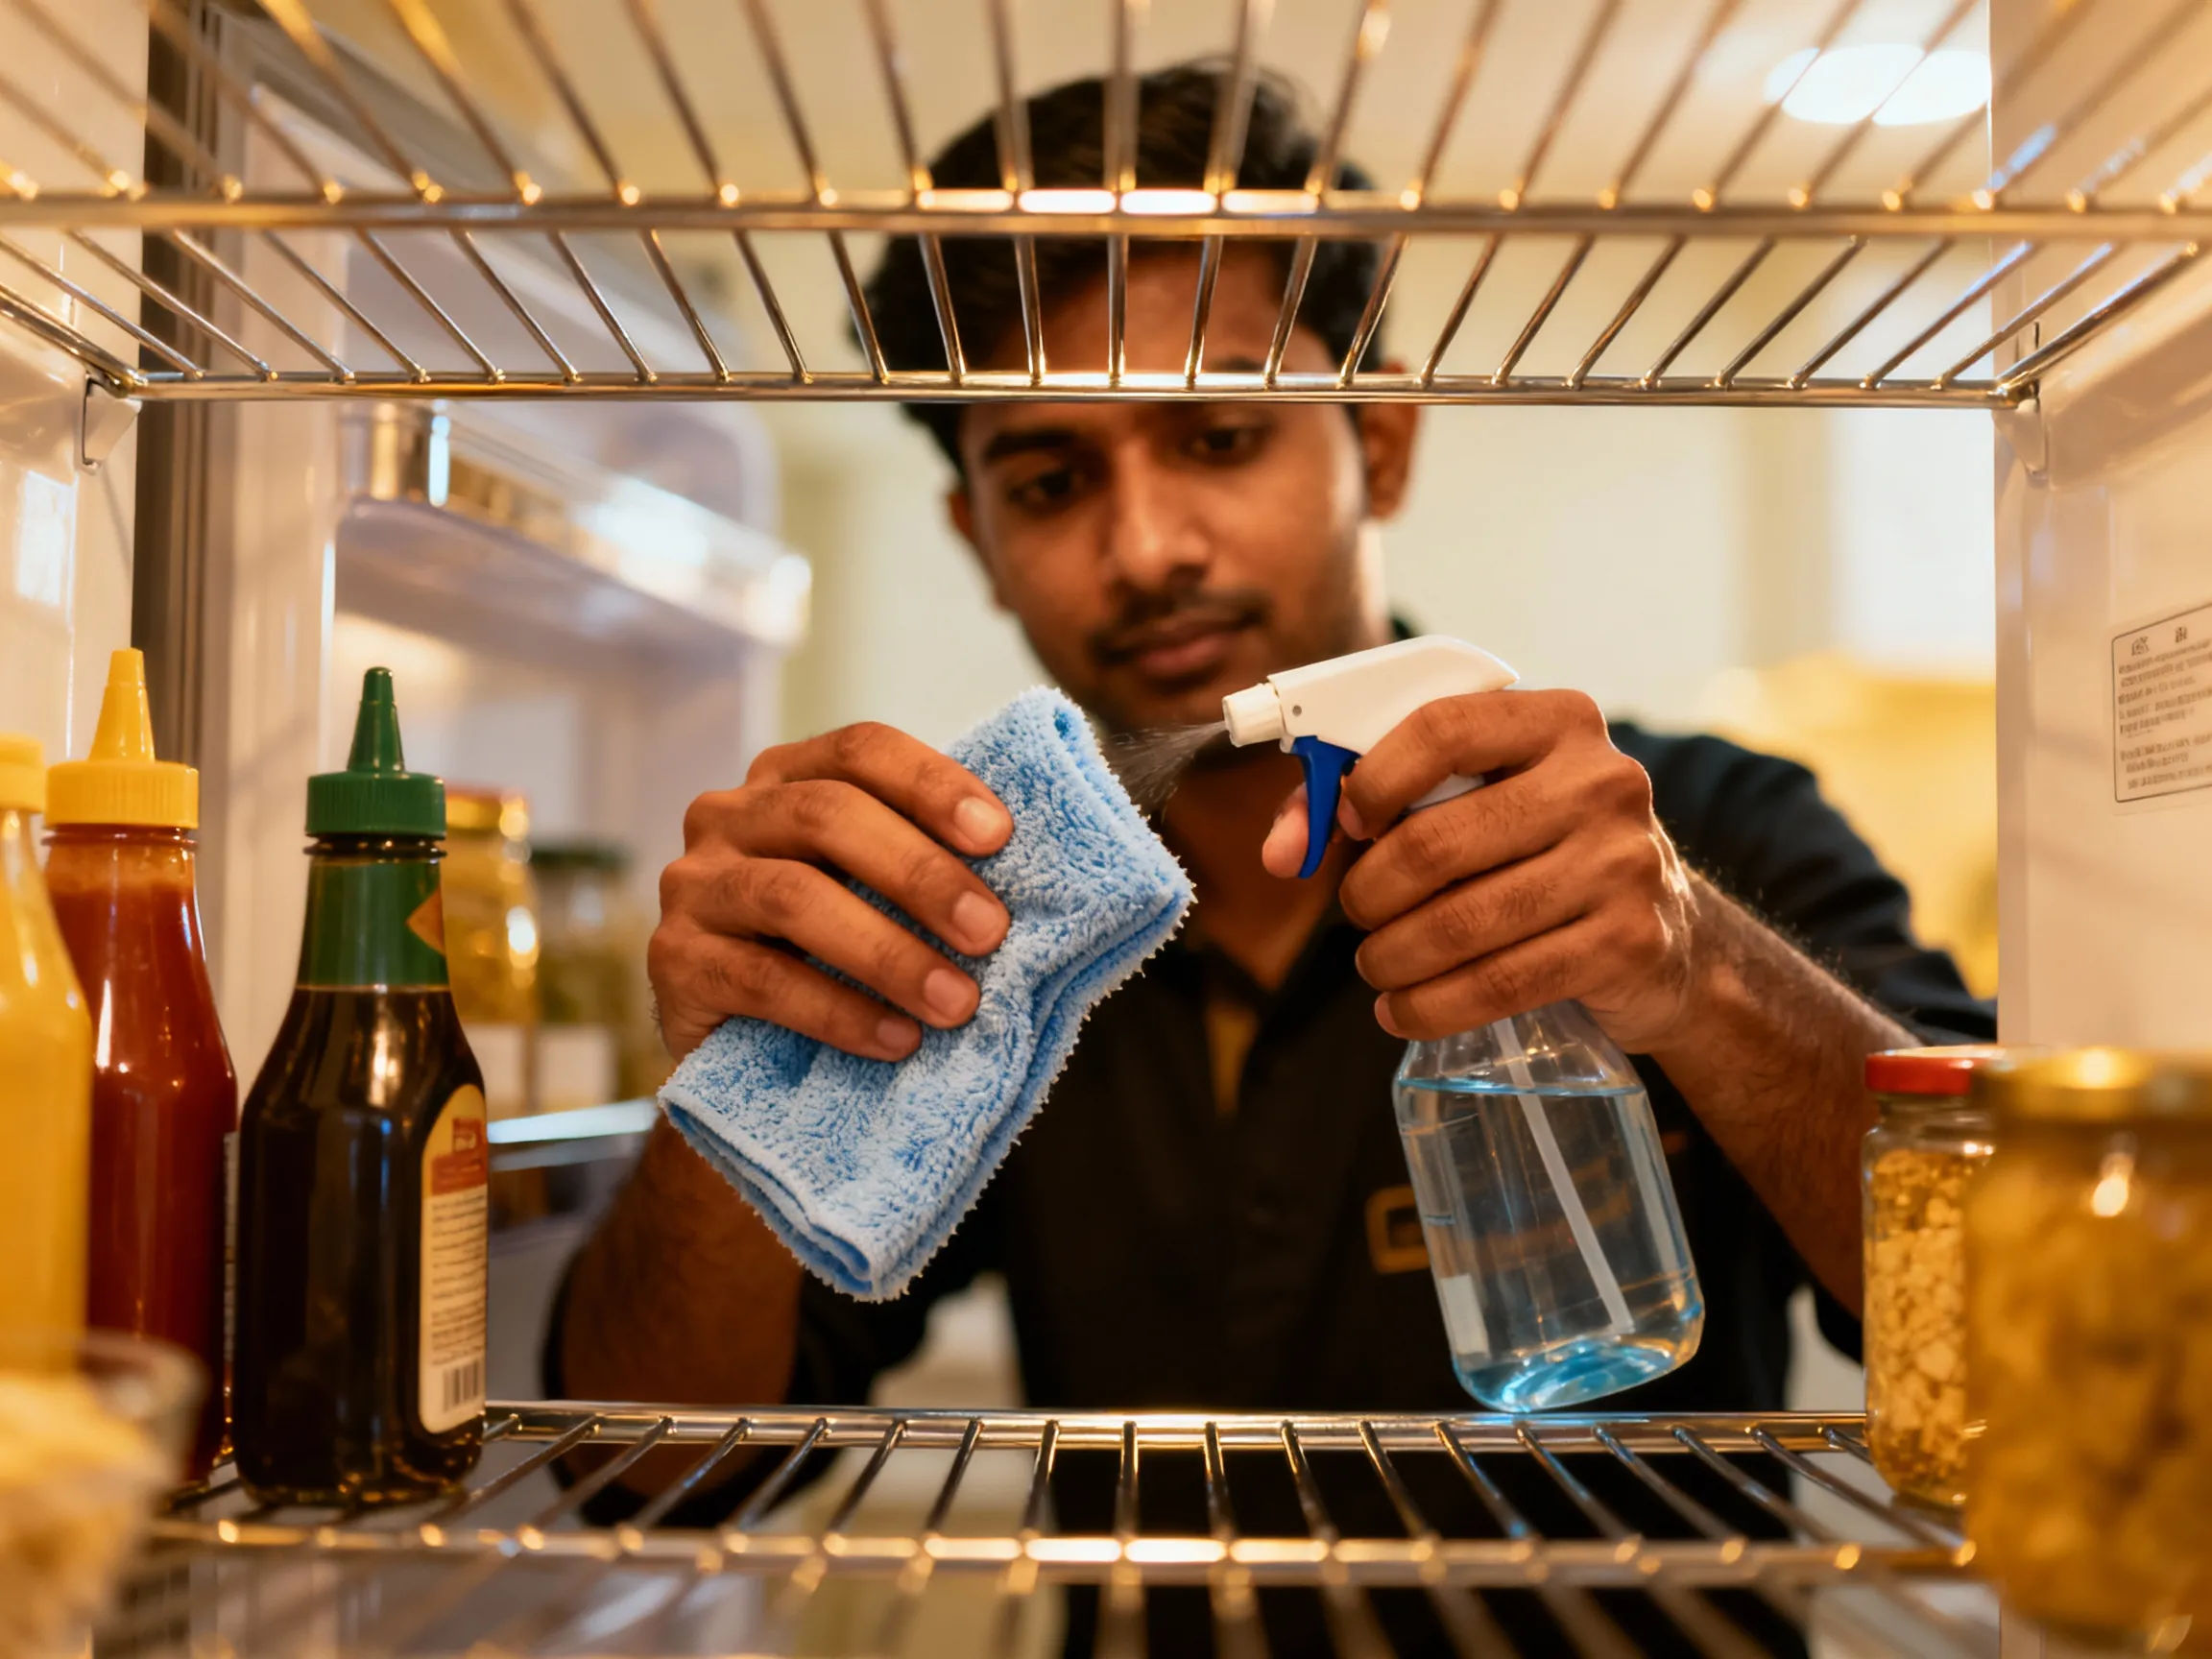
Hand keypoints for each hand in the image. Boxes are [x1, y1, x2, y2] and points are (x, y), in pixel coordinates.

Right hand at [651, 724, 1013, 1062]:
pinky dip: (838, 1011)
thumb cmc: (836, 954)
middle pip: (827, 815)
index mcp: (787, 777)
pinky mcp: (674, 961)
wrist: (744, 1051)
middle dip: (921, 874)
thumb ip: (930, 864)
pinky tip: (896, 1040)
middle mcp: (728, 814)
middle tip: (991, 933)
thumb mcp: (878, 894)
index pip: (861, 749)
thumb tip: (1043, 870)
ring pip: (793, 897)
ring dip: (888, 952)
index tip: (999, 835)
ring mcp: (693, 885)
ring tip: (958, 1003)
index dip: (931, 783)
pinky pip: (760, 980)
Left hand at [1262, 691, 1701, 1049]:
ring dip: (1391, 957)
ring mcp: (1622, 863)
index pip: (1441, 727)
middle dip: (1369, 892)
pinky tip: (1403, 1011)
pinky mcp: (1628, 943)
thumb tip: (1282, 852)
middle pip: (1436, 842)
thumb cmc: (1542, 855)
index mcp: (1559, 722)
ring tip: (1376, 966)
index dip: (1372, 778)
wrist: (1673, 939)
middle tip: (1358, 914)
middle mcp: (1601, 781)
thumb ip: (1374, 805)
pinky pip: (1499, 983)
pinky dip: (1430, 1007)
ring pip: (1461, 923)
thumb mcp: (1483, 804)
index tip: (1346, 824)